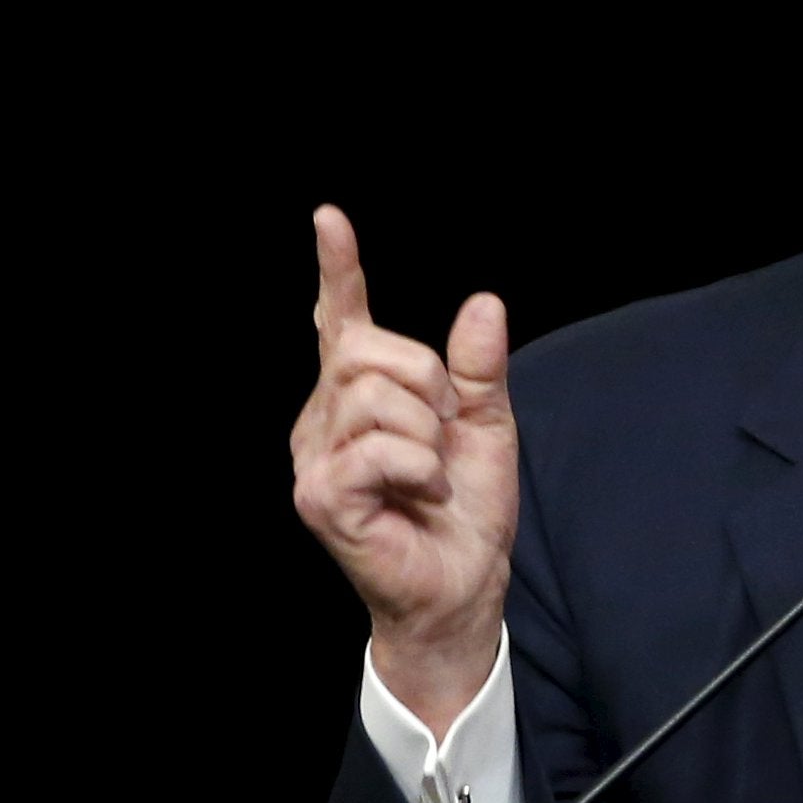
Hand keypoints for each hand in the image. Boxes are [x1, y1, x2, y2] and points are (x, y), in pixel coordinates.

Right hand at [291, 205, 518, 738]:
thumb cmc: (465, 508)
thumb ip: (477, 366)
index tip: (330, 218)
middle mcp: (325, 418)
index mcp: (359, 394)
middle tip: (444, 435)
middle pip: (370, 348)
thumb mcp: (486, 423)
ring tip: (430, 476)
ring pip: (377, 395)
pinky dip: (419, 467)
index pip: (342, 321)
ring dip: (428, 434)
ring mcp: (315, 457)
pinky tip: (421, 493)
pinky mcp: (319, 496)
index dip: (337, 269)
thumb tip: (483, 302)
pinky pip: (378, 448)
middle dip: (428, 381)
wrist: (463, 583)